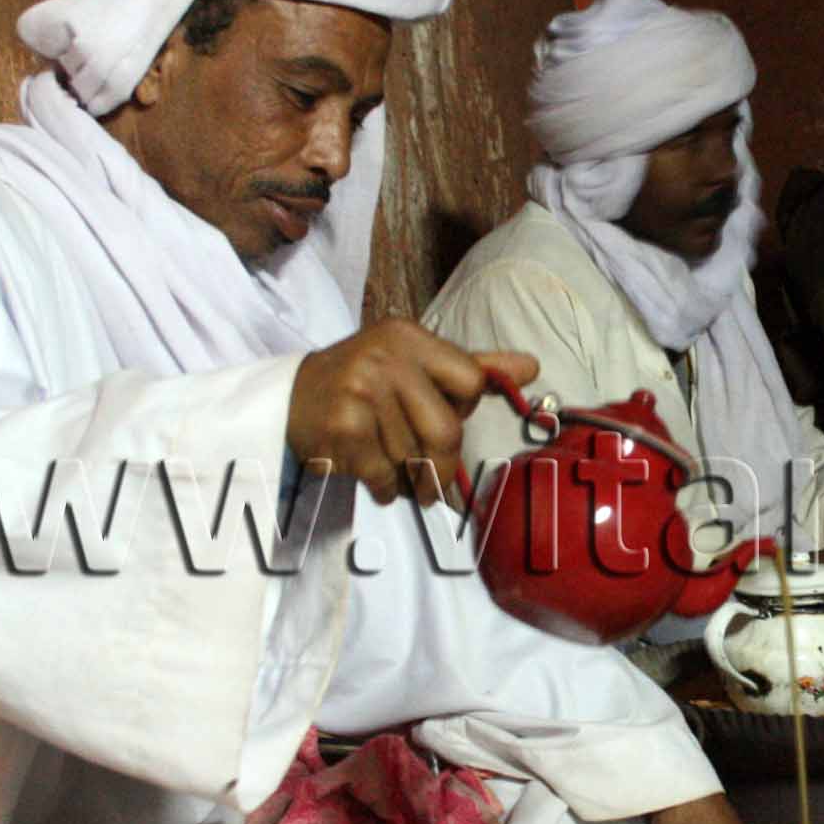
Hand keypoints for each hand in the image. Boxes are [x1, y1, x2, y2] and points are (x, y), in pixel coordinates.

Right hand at [286, 321, 535, 505]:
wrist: (290, 398)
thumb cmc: (366, 384)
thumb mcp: (415, 363)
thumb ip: (473, 366)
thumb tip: (532, 366)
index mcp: (409, 336)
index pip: (471, 382)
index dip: (462, 409)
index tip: (441, 416)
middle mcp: (385, 356)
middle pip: (446, 430)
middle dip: (441, 465)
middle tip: (430, 479)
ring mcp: (360, 389)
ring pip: (413, 458)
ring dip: (407, 479)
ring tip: (388, 466)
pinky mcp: (342, 425)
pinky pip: (384, 475)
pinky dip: (383, 487)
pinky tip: (369, 474)